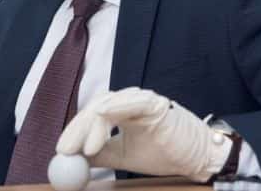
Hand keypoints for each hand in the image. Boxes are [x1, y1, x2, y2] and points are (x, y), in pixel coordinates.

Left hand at [56, 87, 231, 182]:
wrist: (199, 157)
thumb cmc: (166, 153)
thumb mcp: (125, 156)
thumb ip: (101, 154)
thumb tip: (73, 159)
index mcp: (121, 111)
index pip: (91, 116)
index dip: (74, 131)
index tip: (62, 151)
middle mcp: (129, 101)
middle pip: (95, 108)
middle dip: (77, 129)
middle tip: (66, 149)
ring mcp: (142, 100)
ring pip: (109, 106)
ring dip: (93, 127)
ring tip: (84, 148)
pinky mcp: (155, 104)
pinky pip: (131, 103)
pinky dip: (115, 109)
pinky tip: (102, 118)